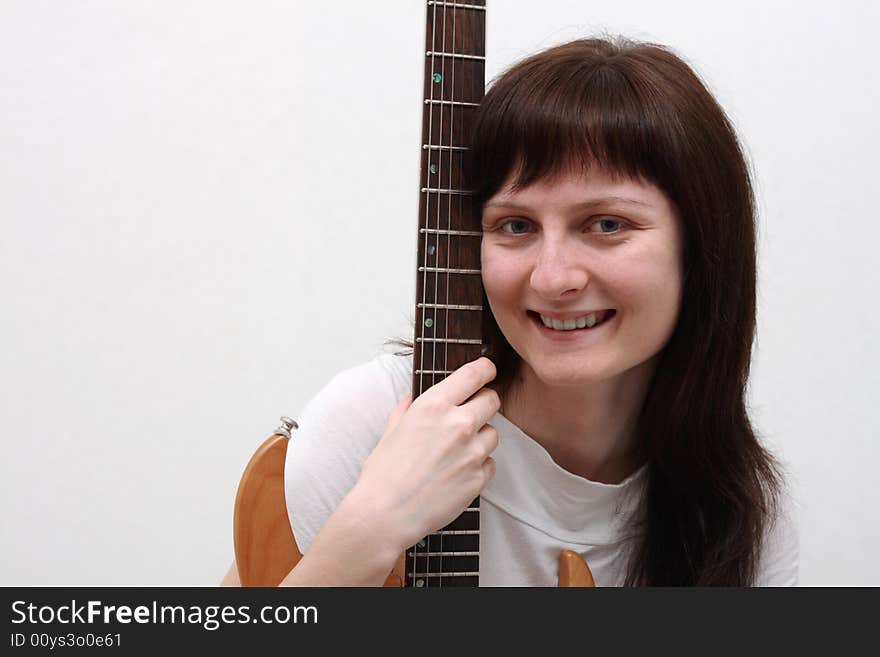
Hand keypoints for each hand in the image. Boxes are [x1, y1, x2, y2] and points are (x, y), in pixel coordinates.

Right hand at [351, 357, 500, 551]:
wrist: (385, 514)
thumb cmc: (383, 473)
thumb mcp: (391, 429)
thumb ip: (408, 408)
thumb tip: (414, 398)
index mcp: (434, 406)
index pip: (475, 374)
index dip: (485, 369)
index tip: (487, 370)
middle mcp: (458, 424)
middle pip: (492, 400)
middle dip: (483, 403)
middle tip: (469, 414)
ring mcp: (472, 452)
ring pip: (493, 433)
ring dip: (480, 438)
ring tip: (456, 451)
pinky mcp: (478, 478)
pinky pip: (490, 463)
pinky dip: (478, 465)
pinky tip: (457, 472)